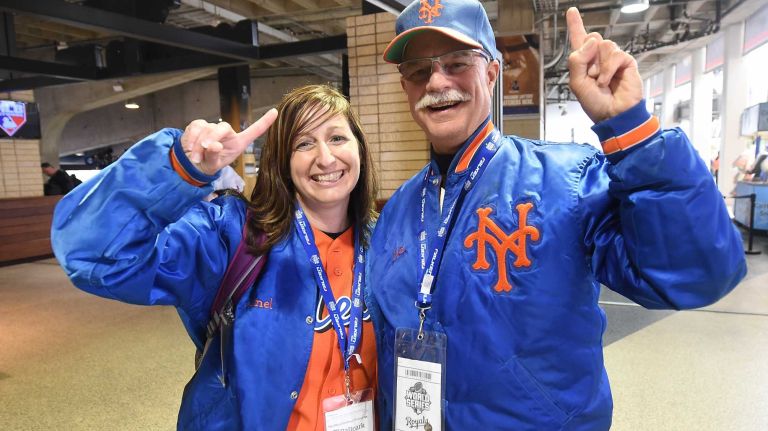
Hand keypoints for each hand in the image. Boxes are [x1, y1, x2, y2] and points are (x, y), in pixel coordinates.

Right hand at [180, 109, 277, 175]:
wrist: (191, 163)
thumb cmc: (208, 164)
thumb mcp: (213, 165)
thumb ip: (214, 157)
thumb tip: (213, 145)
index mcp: (238, 142)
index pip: (254, 131)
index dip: (265, 122)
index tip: (275, 112)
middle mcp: (227, 132)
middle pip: (223, 127)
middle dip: (212, 137)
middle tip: (205, 148)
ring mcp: (213, 126)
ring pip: (206, 129)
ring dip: (198, 144)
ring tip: (195, 158)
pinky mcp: (199, 124)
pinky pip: (195, 128)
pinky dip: (190, 139)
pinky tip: (189, 149)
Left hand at [566, 7, 642, 122]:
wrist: (614, 115)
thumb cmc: (595, 103)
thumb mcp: (577, 84)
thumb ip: (577, 61)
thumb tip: (591, 41)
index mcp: (584, 63)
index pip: (579, 40)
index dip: (575, 25)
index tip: (571, 11)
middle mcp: (598, 58)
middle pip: (592, 37)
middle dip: (588, 55)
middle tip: (591, 75)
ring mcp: (612, 59)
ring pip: (603, 44)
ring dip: (599, 67)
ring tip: (601, 82)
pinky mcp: (626, 62)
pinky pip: (615, 54)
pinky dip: (609, 69)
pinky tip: (608, 81)